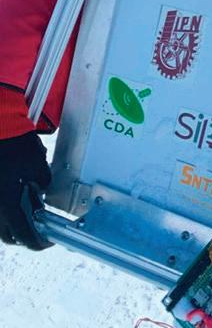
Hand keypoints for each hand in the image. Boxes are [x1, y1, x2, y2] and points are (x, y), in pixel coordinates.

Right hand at [0, 131, 52, 249]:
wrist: (0, 128)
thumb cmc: (16, 146)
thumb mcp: (38, 166)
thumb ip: (42, 183)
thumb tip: (41, 189)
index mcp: (7, 207)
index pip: (24, 236)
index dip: (38, 243)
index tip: (47, 241)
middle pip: (8, 235)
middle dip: (24, 236)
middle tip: (37, 228)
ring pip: (0, 225)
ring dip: (12, 223)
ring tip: (26, 211)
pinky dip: (5, 210)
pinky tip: (14, 197)